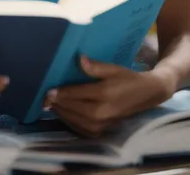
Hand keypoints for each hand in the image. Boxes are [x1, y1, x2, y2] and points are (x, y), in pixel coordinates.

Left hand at [46, 57, 172, 136]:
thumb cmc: (127, 78)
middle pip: (72, 108)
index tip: (47, 90)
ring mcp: (102, 125)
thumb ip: (96, 66)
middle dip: (57, 103)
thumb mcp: (113, 68)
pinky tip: (62, 113)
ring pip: (74, 120)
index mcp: (104, 94)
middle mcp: (101, 112)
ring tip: (50, 104)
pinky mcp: (101, 131)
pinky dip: (68, 121)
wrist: (145, 95)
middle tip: (43, 97)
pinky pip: (80, 129)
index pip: (76, 94)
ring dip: (60, 113)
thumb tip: (79, 59)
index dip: (60, 93)